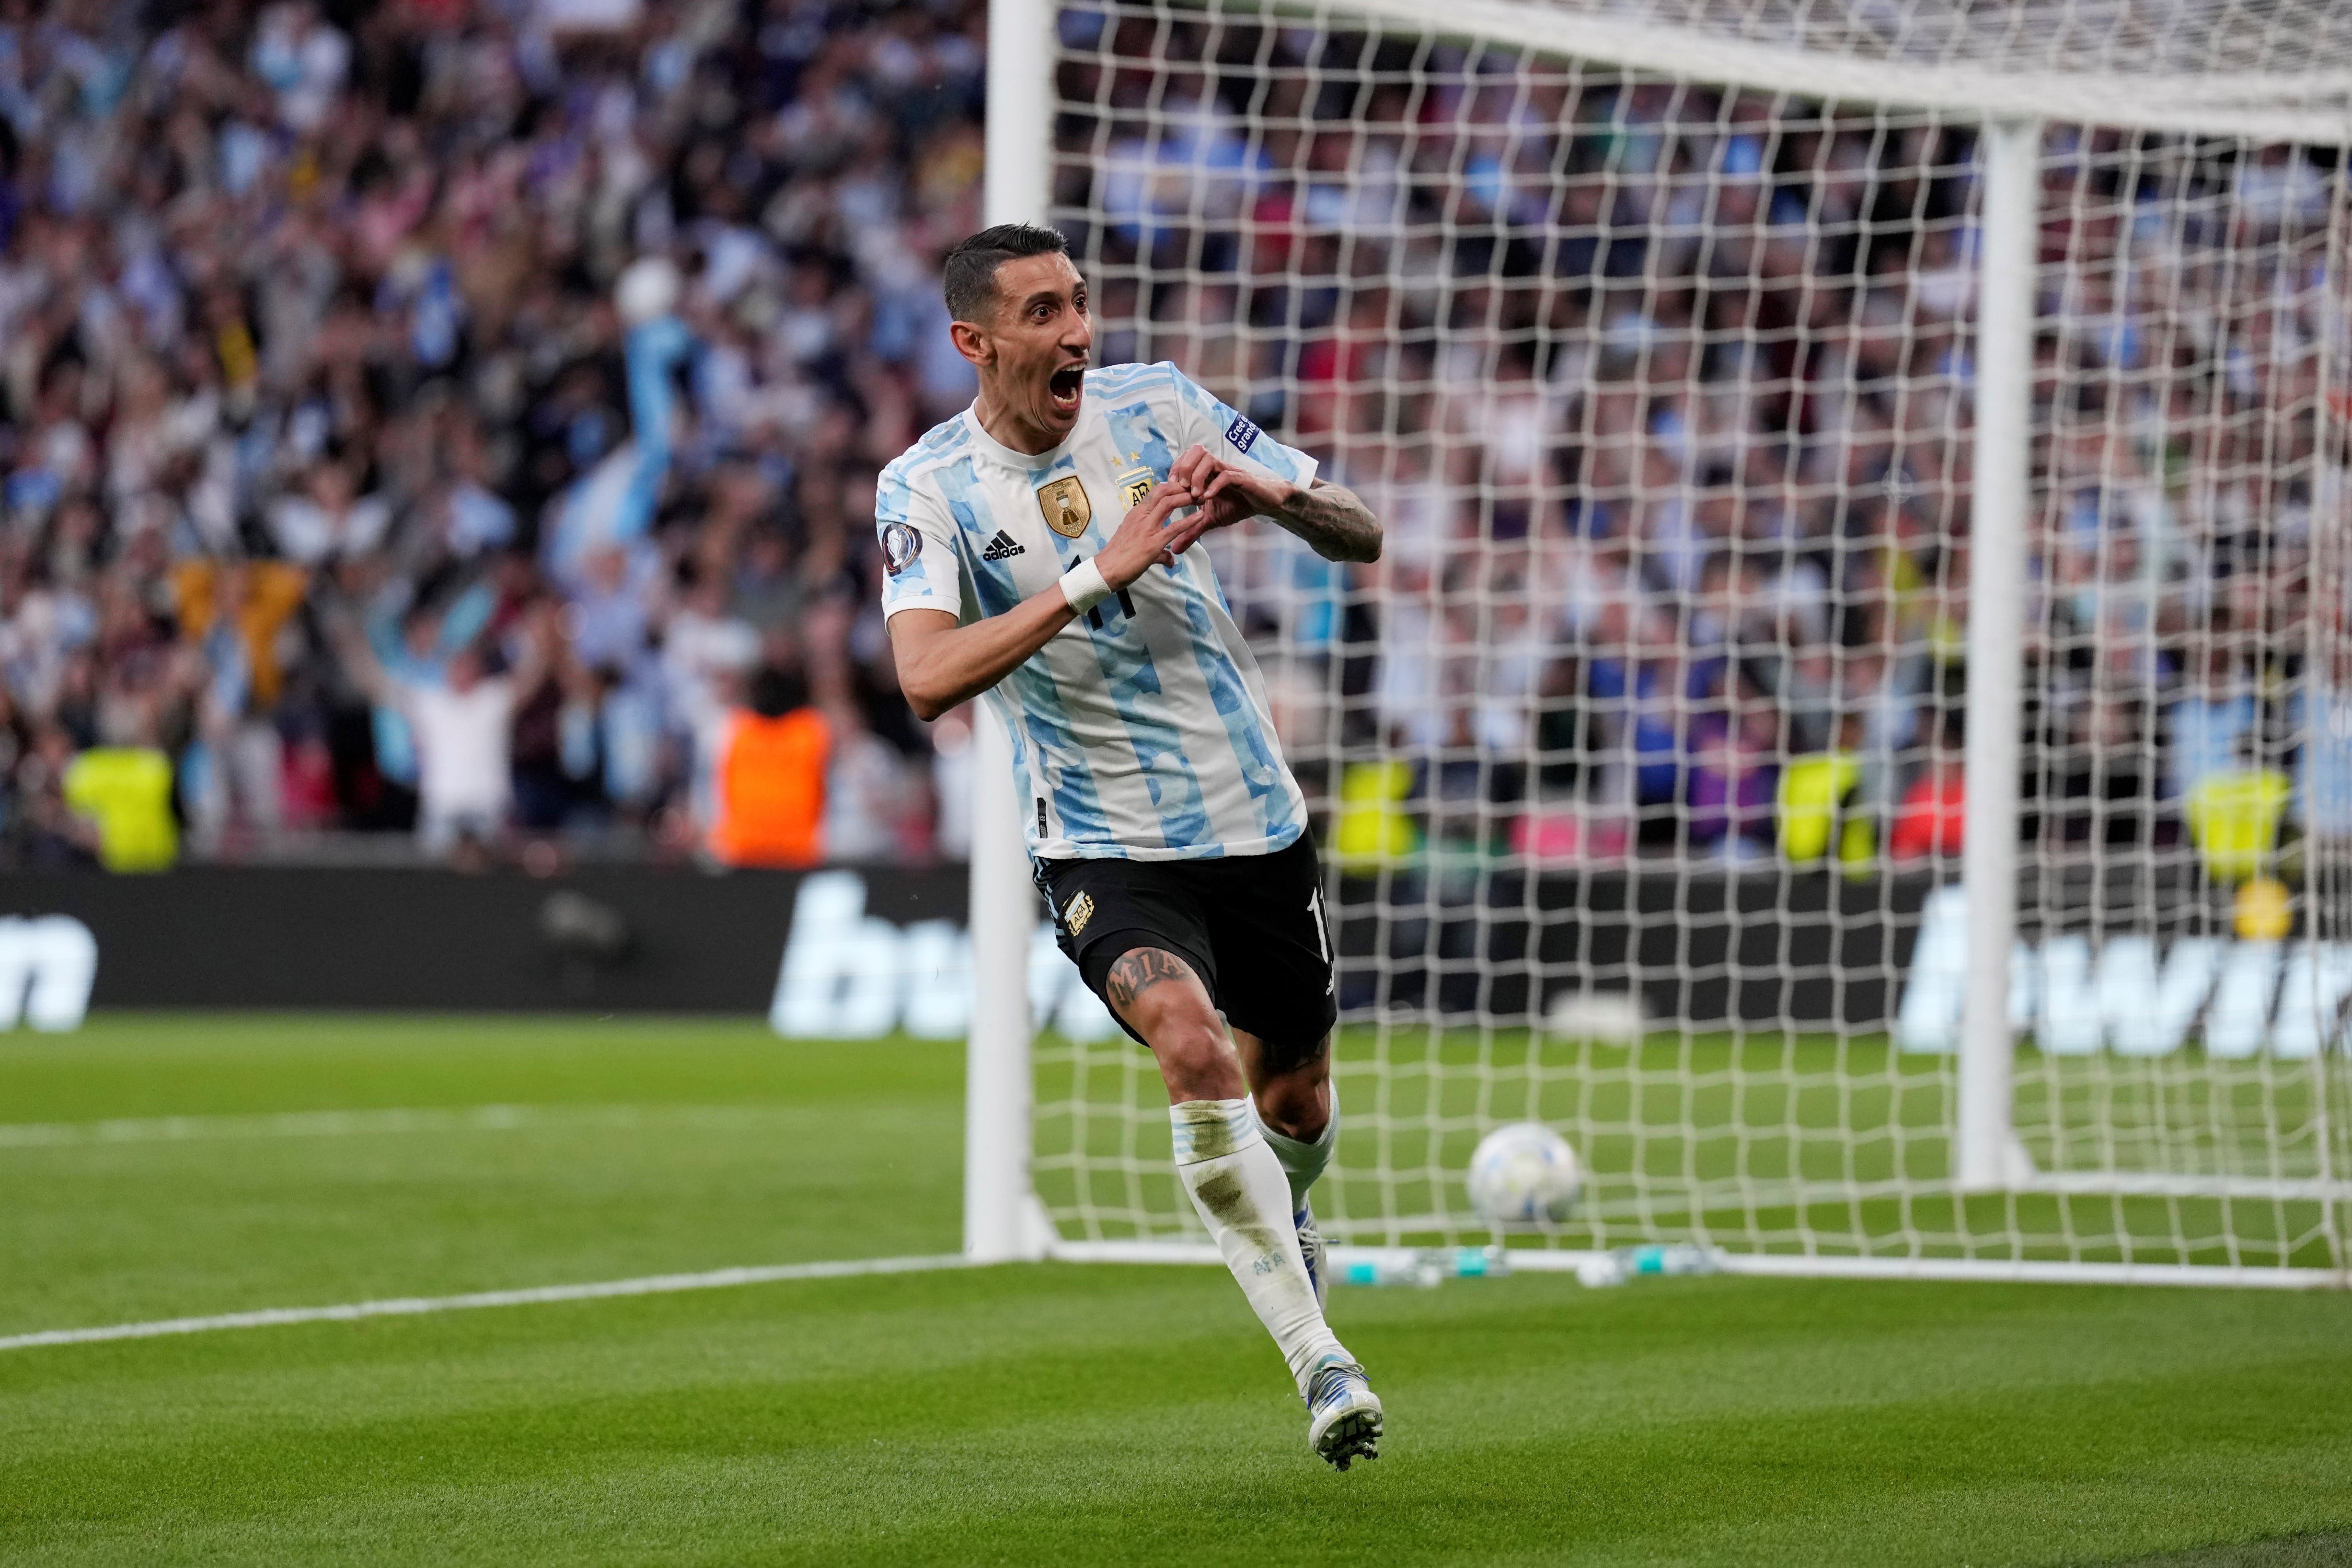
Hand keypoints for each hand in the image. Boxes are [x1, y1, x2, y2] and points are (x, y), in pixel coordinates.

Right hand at [1094, 479, 1199, 590]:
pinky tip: (1201, 516)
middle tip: (1195, 488)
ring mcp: (1147, 528)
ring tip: (1199, 497)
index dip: (1171, 487)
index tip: (1184, 488)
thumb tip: (1169, 559)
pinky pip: (1175, 528)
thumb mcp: (1135, 545)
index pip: (1155, 492)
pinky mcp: (1153, 543)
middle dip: (1181, 486)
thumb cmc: (1117, 558)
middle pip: (1162, 491)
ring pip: (1168, 503)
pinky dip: (1190, 520)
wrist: (1106, 570)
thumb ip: (1157, 549)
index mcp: (1136, 514)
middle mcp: (1141, 516)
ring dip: (1186, 498)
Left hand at [1168, 443, 1293, 536]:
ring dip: (1197, 475)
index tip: (1171, 488)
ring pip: (1209, 459)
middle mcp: (1216, 468)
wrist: (1264, 503)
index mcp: (1206, 473)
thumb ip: (1191, 531)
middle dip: (1184, 468)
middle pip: (1196, 451)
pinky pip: (1226, 476)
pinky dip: (1215, 485)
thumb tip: (1175, 549)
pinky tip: (1208, 498)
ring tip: (1195, 495)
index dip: (1175, 469)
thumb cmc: (1237, 505)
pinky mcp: (1242, 479)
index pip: (1185, 458)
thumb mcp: (1209, 520)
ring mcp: (1228, 472)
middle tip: (1181, 488)